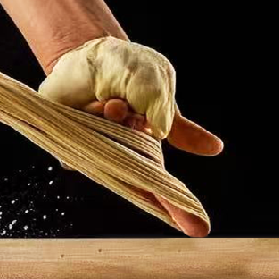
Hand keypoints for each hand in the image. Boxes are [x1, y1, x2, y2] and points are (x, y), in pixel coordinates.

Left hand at [39, 36, 222, 236]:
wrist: (86, 49)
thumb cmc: (127, 70)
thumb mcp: (159, 86)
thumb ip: (177, 121)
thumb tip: (214, 149)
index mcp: (148, 144)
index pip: (164, 184)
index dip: (180, 207)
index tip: (199, 229)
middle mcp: (121, 151)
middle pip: (134, 176)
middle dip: (138, 169)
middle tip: (129, 121)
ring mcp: (93, 145)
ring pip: (106, 151)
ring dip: (113, 124)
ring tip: (114, 103)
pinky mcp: (64, 137)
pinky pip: (71, 144)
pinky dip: (87, 121)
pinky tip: (93, 104)